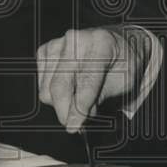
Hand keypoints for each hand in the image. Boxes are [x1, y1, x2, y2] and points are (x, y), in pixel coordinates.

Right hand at [37, 26, 151, 132]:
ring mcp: (57, 44)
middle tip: (78, 124)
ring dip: (62, 103)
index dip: (79, 108)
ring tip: (80, 99)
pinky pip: (42, 86)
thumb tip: (76, 118)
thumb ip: (101, 97)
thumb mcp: (124, 81)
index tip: (74, 127)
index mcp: (101, 43)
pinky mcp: (45, 51)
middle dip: (66, 111)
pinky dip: (54, 94)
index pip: (86, 81)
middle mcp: (75, 39)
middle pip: (60, 86)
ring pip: (47, 90)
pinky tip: (70, 88)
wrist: (116, 43)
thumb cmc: (122, 63)